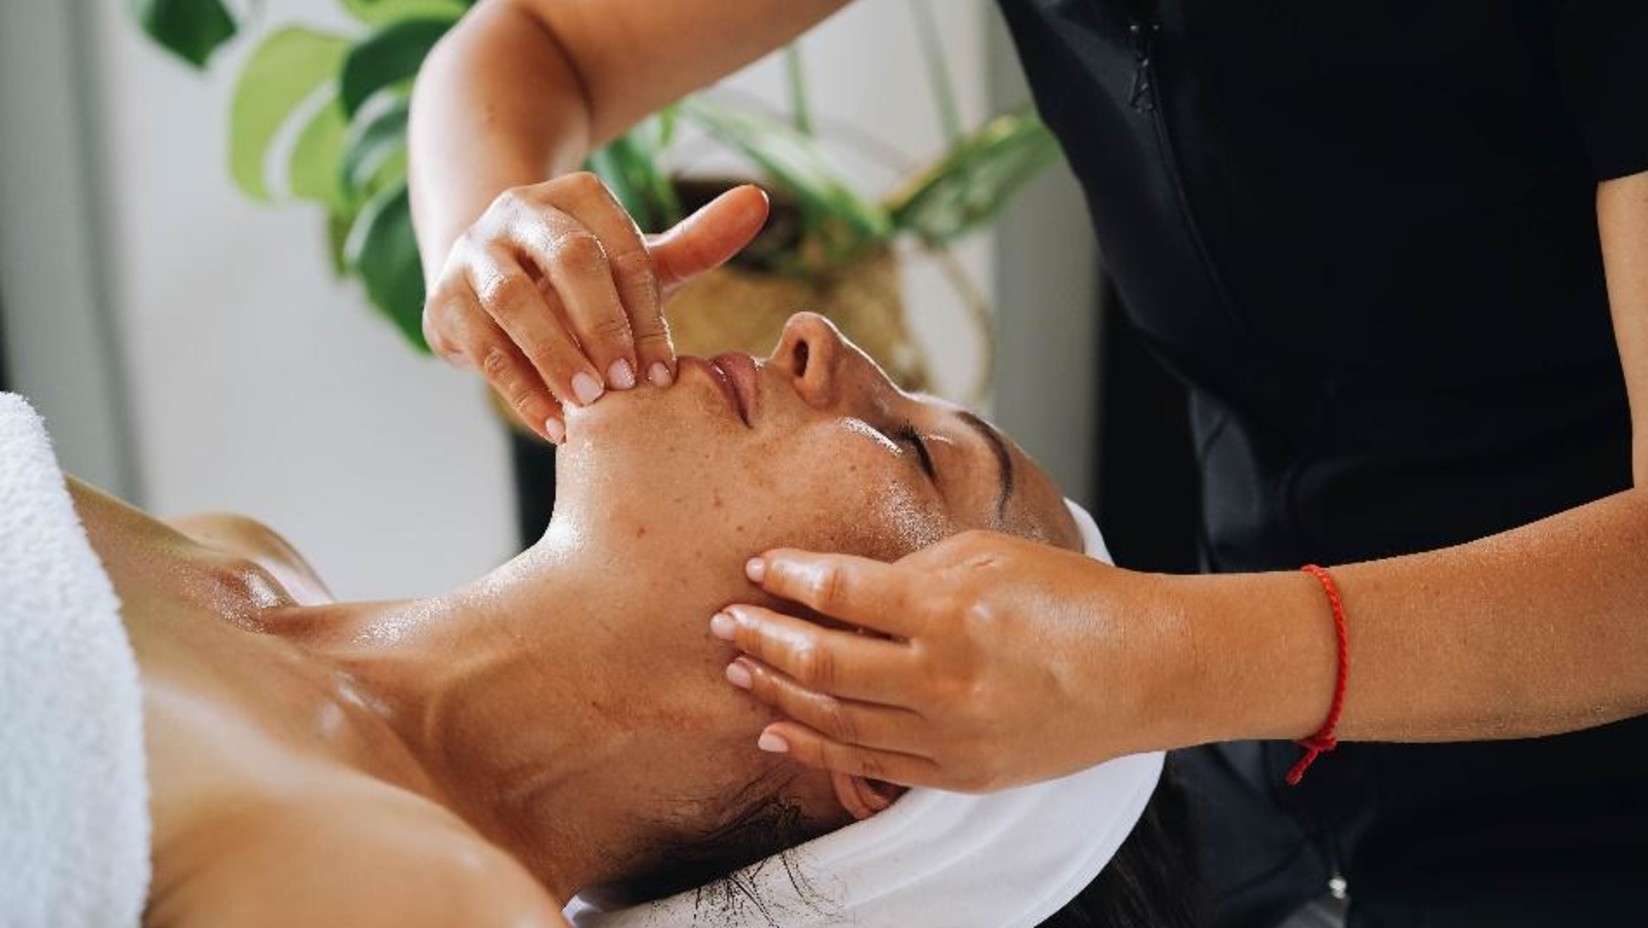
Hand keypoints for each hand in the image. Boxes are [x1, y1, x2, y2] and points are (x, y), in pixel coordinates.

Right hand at [423, 174, 769, 441]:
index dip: (643, 311)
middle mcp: (520, 213)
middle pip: (567, 258)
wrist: (490, 280)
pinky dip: (518, 389)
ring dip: (554, 354)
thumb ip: (699, 240)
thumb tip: (759, 200)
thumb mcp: (638, 259)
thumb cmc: (585, 278)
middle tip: (627, 384)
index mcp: (577, 196)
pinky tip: (554, 427)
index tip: (664, 370)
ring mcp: (474, 253)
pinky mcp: (443, 301)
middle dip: (601, 324)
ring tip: (590, 405)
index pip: (619, 248)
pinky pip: (480, 345)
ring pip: (512, 299)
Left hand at [712, 530, 1176, 791]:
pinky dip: (815, 746)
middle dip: (762, 637)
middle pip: (822, 660)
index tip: (760, 567)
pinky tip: (778, 727)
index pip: (841, 592)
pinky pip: (868, 765)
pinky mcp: (958, 774)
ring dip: (777, 690)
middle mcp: (943, 678)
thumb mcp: (989, 554)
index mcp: (951, 609)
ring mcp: (949, 735)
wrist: (1141, 671)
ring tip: (739, 669)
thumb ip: (909, 572)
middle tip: (725, 621)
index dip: (790, 578)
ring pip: (834, 718)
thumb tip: (839, 587)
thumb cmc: (1069, 598)